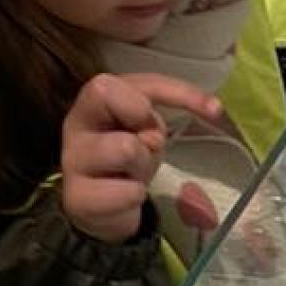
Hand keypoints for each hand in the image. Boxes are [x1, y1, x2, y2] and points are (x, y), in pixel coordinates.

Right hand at [60, 72, 224, 244]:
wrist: (105, 206)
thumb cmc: (127, 157)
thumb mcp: (146, 126)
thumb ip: (150, 113)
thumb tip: (153, 135)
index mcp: (93, 101)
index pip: (124, 79)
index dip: (170, 90)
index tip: (212, 110)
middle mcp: (75, 125)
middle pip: (108, 97)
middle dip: (146, 122)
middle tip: (148, 146)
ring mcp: (72, 162)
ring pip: (126, 148)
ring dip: (143, 165)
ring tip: (133, 174)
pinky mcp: (77, 199)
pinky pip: (127, 192)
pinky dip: (136, 196)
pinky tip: (124, 198)